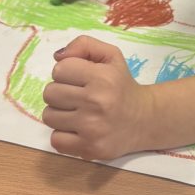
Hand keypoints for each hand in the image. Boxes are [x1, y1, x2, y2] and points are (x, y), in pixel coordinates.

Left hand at [42, 36, 157, 160]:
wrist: (145, 119)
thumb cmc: (122, 85)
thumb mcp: (111, 56)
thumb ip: (84, 45)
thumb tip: (57, 56)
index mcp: (102, 77)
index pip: (59, 69)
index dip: (67, 73)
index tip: (81, 79)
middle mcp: (97, 102)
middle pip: (50, 93)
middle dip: (62, 93)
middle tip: (79, 97)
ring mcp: (92, 128)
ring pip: (49, 116)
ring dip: (60, 114)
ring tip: (78, 113)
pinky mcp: (89, 149)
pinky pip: (56, 140)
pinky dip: (63, 135)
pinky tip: (78, 130)